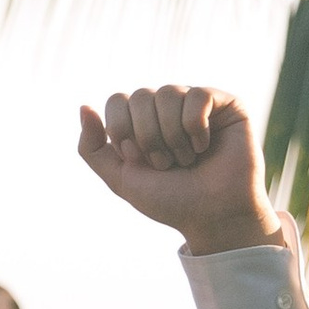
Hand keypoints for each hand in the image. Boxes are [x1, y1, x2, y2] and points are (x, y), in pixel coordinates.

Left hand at [77, 83, 276, 253]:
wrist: (213, 216)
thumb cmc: (171, 200)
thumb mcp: (121, 179)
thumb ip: (92, 148)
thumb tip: (84, 107)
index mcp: (141, 121)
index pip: (117, 100)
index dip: (123, 131)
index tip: (138, 160)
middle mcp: (167, 108)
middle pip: (139, 96)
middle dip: (148, 138)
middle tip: (165, 164)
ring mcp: (195, 103)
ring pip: (168, 93)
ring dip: (173, 137)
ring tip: (186, 160)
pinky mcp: (224, 103)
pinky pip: (198, 95)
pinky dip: (196, 127)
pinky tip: (204, 146)